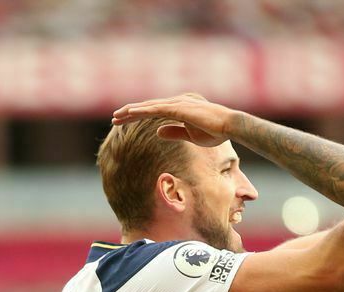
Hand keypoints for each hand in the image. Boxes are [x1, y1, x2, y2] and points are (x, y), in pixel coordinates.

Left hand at [111, 93, 236, 146]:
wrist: (229, 126)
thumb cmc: (215, 132)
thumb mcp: (191, 136)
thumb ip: (174, 132)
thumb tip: (157, 131)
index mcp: (179, 108)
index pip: (154, 111)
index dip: (138, 116)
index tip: (124, 121)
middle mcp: (176, 102)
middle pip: (148, 107)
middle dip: (130, 113)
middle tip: (114, 118)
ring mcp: (177, 103)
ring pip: (148, 107)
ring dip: (131, 112)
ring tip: (116, 117)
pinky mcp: (178, 108)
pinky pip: (156, 109)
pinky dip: (142, 111)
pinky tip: (130, 113)